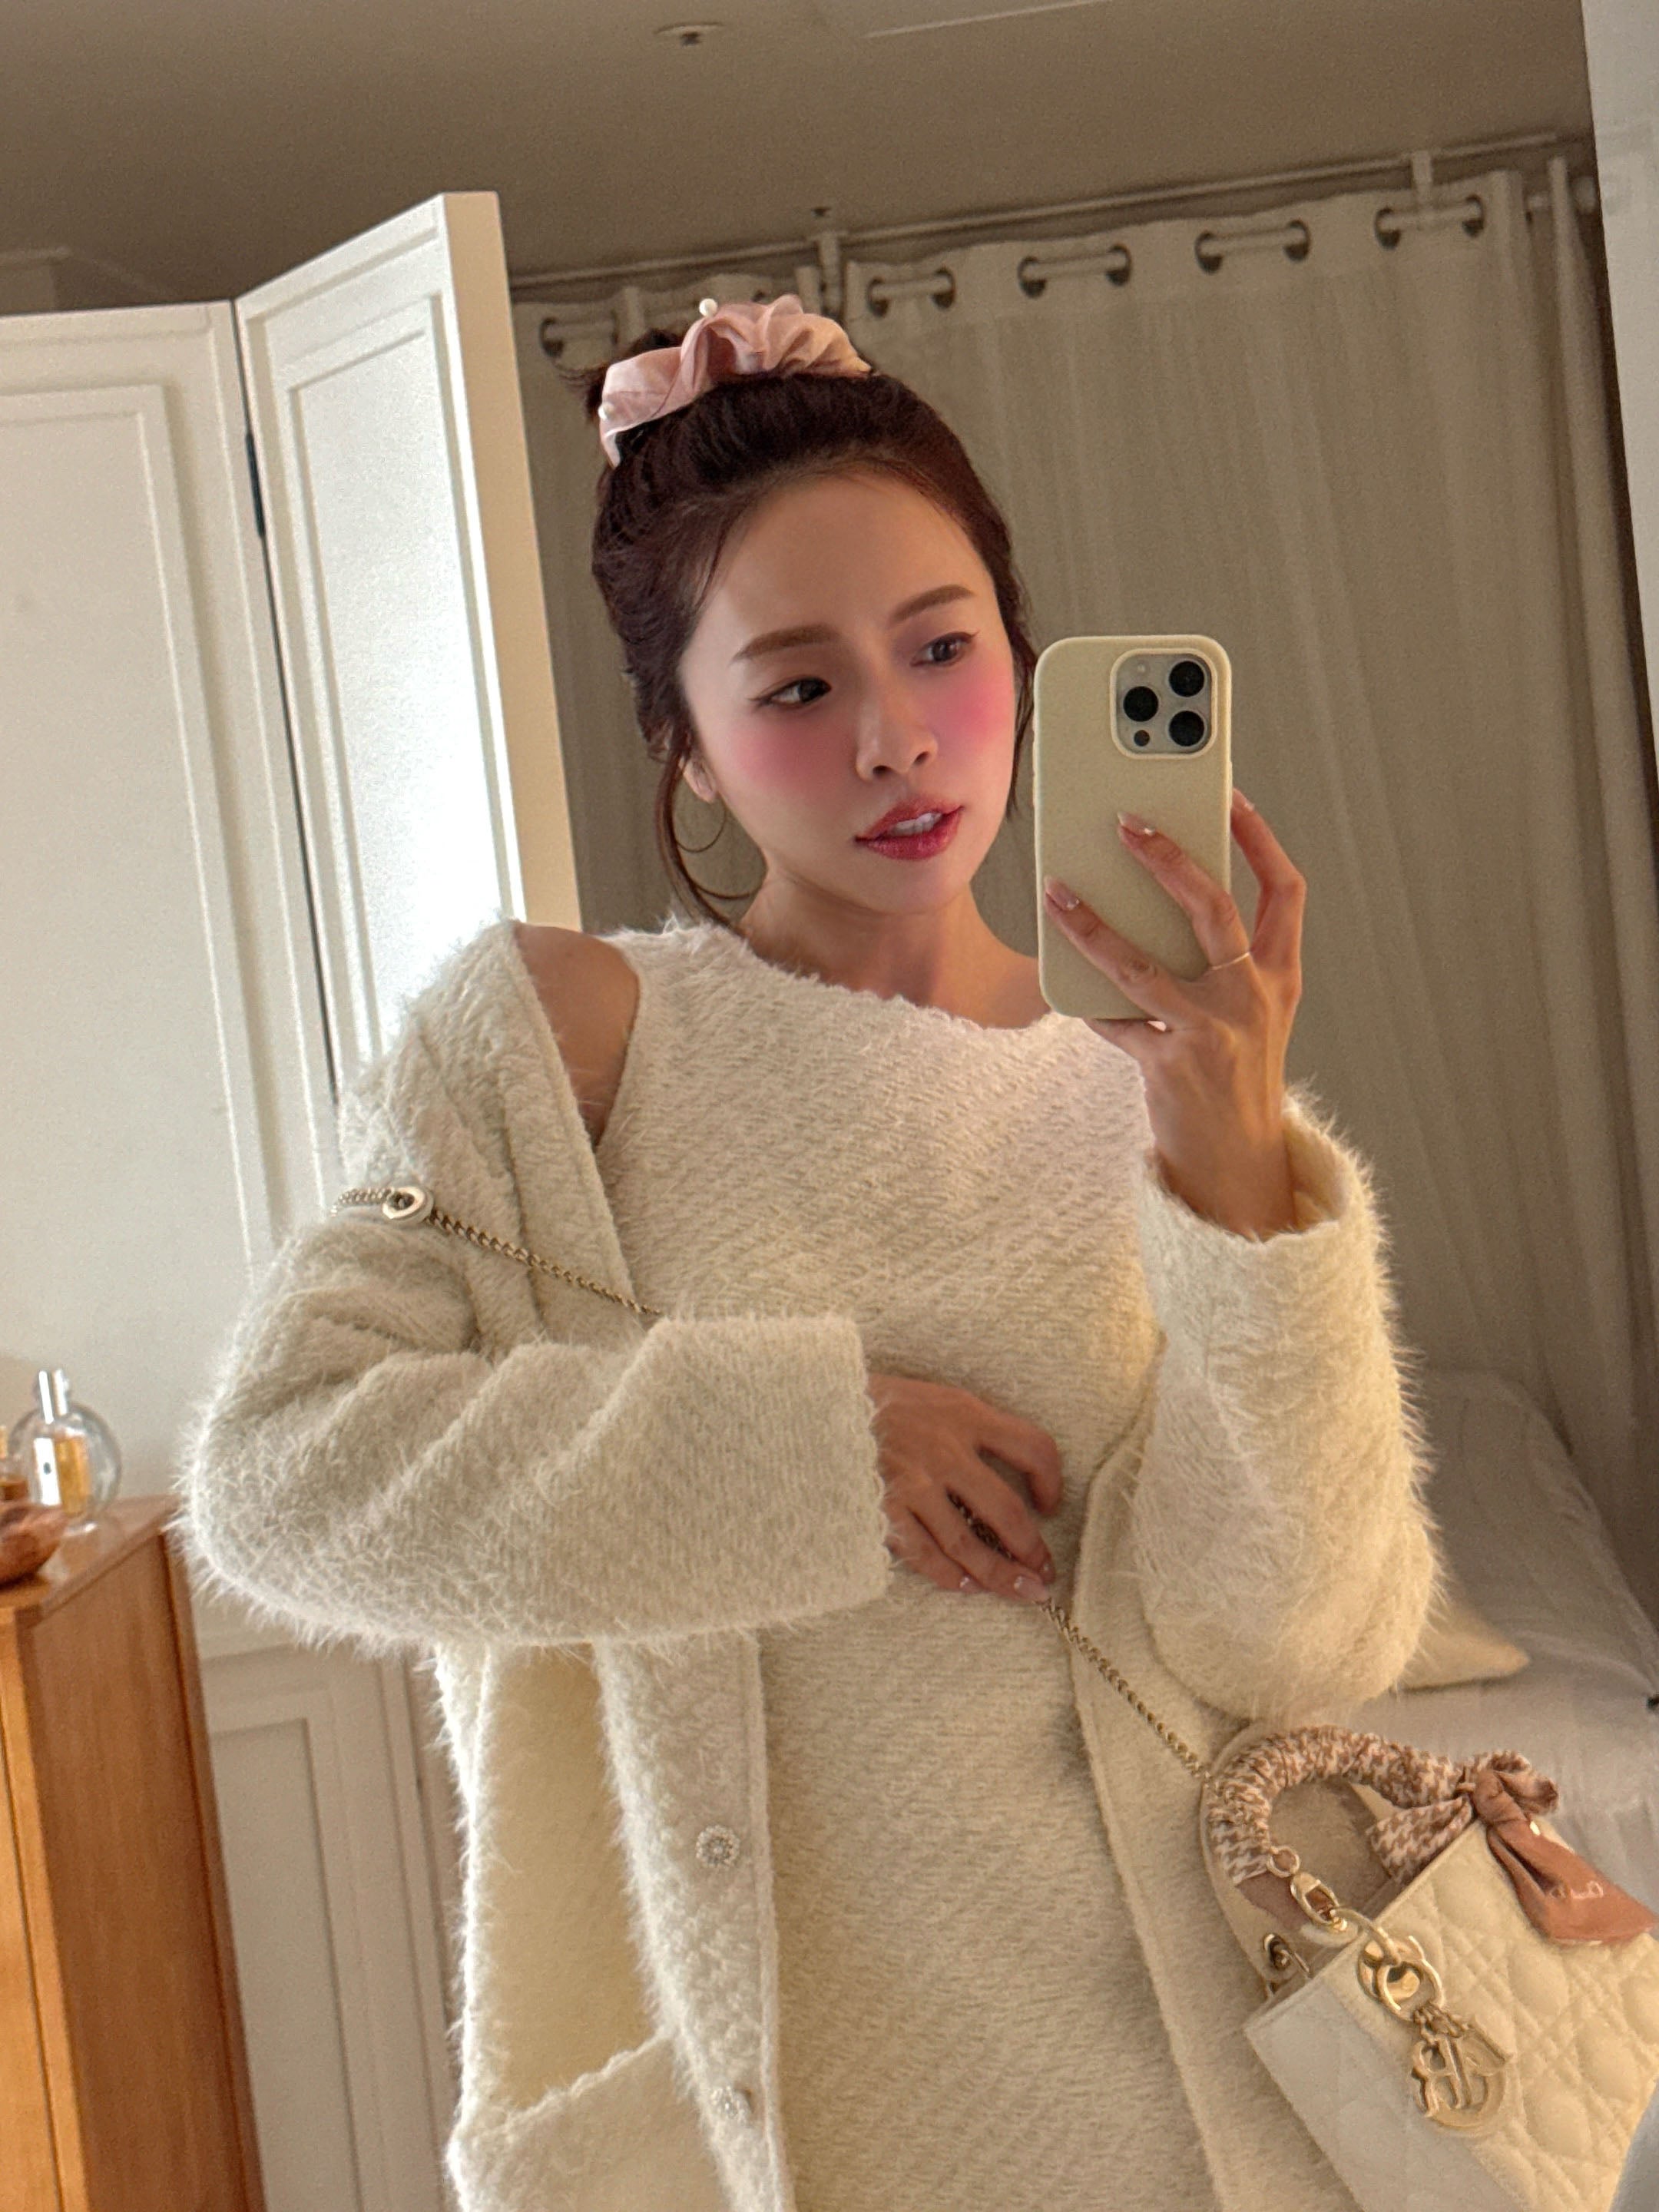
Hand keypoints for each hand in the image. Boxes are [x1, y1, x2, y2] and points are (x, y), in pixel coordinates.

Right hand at [866, 1370, 1062, 1602]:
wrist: (814, 1406)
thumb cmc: (878, 1403)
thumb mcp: (933, 1397)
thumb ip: (970, 1427)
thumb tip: (1009, 1469)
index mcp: (964, 1414)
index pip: (1032, 1447)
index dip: (1051, 1479)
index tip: (1050, 1503)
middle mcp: (945, 1450)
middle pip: (1007, 1511)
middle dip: (1032, 1549)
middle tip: (1044, 1572)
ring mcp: (913, 1484)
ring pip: (969, 1545)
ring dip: (1000, 1575)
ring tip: (1021, 1592)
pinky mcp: (882, 1510)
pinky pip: (926, 1555)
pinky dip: (951, 1576)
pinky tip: (967, 1586)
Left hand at [1042, 788, 1304, 1236]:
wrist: (1239, 1163)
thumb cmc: (1236, 1073)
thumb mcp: (1250, 1014)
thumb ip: (1221, 961)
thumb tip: (1157, 896)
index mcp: (1281, 976)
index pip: (1286, 890)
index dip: (1260, 839)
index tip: (1231, 795)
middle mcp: (1253, 997)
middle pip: (1212, 909)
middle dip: (1168, 858)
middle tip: (1126, 821)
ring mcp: (1213, 1032)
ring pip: (1142, 963)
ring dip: (1092, 924)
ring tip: (1057, 891)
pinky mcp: (1171, 1065)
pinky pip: (1116, 1020)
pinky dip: (1089, 1002)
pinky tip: (1068, 983)